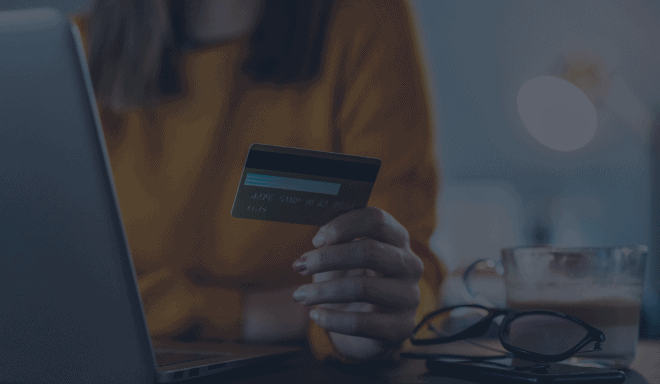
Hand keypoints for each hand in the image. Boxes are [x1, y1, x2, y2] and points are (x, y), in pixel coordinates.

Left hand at [291, 207, 422, 360]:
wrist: (361, 324)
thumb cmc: (350, 279)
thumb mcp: (343, 256)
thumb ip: (335, 242)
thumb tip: (318, 241)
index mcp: (397, 238)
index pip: (376, 219)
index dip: (343, 226)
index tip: (316, 240)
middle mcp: (409, 264)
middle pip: (369, 251)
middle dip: (327, 258)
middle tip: (299, 266)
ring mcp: (409, 296)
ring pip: (363, 287)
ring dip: (323, 291)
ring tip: (300, 295)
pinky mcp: (400, 327)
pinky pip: (361, 323)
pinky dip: (332, 319)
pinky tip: (315, 316)